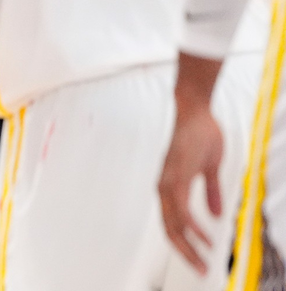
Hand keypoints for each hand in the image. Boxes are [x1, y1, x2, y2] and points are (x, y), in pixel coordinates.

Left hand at [158, 105, 222, 274]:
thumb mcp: (209, 168)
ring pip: (173, 223)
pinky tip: (204, 236)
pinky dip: (192, 225)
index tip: (199, 259)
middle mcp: (164, 187)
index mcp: (170, 187)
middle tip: (200, 269)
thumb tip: (215, 214)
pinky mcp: (175, 176)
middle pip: (170, 229)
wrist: (195, 110)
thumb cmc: (200, 135)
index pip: (173, 223)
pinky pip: (181, 208)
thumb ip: (210, 191)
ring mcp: (168, 182)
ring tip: (203, 260)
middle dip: (185, 251)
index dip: (185, 243)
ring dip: (188, 244)